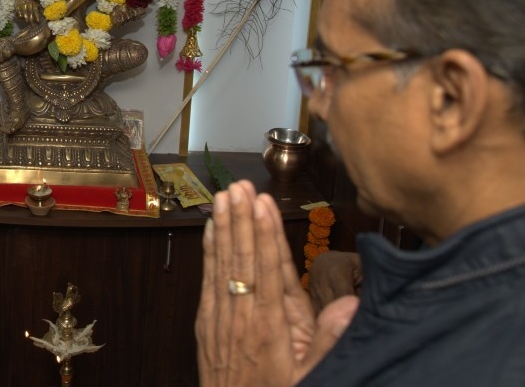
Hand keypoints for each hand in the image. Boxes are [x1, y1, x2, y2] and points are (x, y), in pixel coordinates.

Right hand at [14, 0, 41, 23]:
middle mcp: (29, 2)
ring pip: (25, 9)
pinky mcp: (17, 3)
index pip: (35, 10)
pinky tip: (20, 17)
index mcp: (33, 2)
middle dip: (31, 17)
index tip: (38, 22)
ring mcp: (23, 2)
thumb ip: (37, 7)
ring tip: (27, 21)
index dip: (37, 16)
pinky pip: (18, 8)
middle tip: (32, 24)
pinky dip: (19, 12)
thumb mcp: (35, 2)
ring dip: (26, 15)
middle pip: (30, 11)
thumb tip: (41, 14)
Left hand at [196, 180, 350, 386]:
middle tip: (242, 187)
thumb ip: (327, 341)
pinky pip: (208, 279)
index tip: (265, 205)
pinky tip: (211, 228)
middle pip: (243, 259)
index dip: (266, 235)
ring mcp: (220, 317)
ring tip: (226, 196)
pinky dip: (209, 251)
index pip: (268, 271)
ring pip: (223, 263)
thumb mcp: (311, 378)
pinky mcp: (206, 322)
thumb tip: (350, 306)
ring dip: (224, 227)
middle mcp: (242, 316)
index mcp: (269, 328)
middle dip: (243, 220)